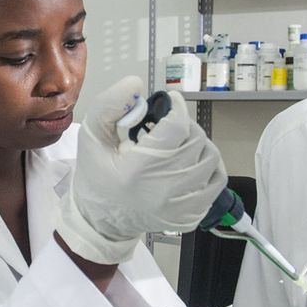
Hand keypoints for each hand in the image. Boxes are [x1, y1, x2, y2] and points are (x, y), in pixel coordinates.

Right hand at [57, 77, 226, 264]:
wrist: (101, 223)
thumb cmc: (96, 178)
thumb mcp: (90, 137)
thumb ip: (109, 105)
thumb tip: (136, 84)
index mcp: (138, 169)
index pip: (176, 127)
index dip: (176, 107)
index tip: (170, 102)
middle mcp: (164, 189)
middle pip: (196, 140)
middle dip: (185, 126)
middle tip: (170, 126)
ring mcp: (181, 205)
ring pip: (211, 158)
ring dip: (198, 144)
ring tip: (180, 144)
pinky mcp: (191, 215)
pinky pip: (216, 181)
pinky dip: (209, 167)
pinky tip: (191, 163)